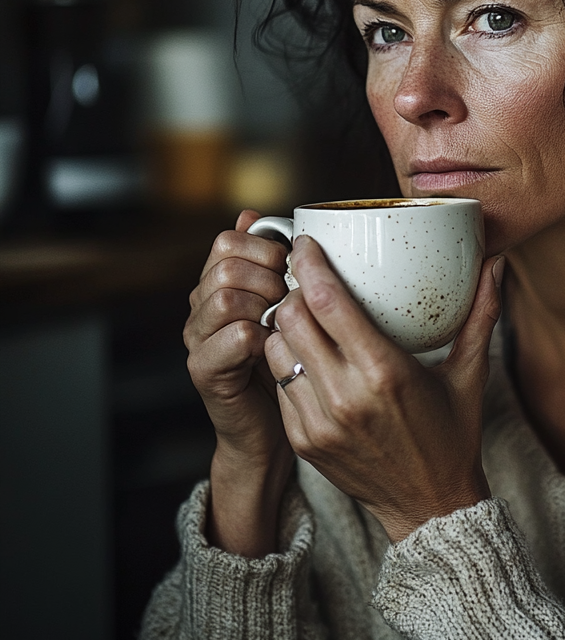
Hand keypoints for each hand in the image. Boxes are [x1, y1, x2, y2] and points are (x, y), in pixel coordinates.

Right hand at [185, 209, 290, 462]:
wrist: (272, 425)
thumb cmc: (285, 357)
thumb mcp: (284, 300)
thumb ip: (269, 259)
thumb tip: (251, 214)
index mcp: (217, 283)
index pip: (228, 240)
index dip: (266, 247)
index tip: (291, 268)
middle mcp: (200, 307)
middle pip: (226, 265)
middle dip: (269, 277)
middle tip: (289, 301)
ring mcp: (198, 339)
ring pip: (225, 297)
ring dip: (265, 305)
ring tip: (282, 324)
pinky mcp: (205, 371)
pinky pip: (233, 337)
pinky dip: (261, 337)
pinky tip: (275, 346)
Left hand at [265, 235, 504, 541]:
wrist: (430, 507)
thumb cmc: (452, 434)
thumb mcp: (470, 373)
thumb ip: (482, 314)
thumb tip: (499, 263)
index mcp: (386, 372)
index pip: (328, 302)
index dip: (309, 265)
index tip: (306, 243)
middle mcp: (346, 397)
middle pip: (291, 320)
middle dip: (292, 292)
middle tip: (304, 279)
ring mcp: (319, 422)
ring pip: (276, 350)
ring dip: (284, 326)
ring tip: (302, 315)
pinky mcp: (303, 441)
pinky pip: (279, 385)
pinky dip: (287, 362)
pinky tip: (306, 354)